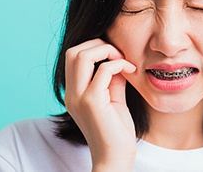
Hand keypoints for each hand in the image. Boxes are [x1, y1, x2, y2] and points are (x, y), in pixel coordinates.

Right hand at [65, 39, 136, 170]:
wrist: (115, 159)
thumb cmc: (116, 132)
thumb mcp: (113, 99)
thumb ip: (112, 79)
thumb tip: (117, 60)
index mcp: (73, 92)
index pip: (73, 56)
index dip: (93, 48)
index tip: (114, 54)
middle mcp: (71, 93)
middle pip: (73, 52)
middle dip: (97, 44)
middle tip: (118, 53)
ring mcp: (79, 97)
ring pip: (82, 56)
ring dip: (105, 50)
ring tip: (122, 59)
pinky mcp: (92, 102)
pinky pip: (103, 70)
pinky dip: (118, 64)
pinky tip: (131, 70)